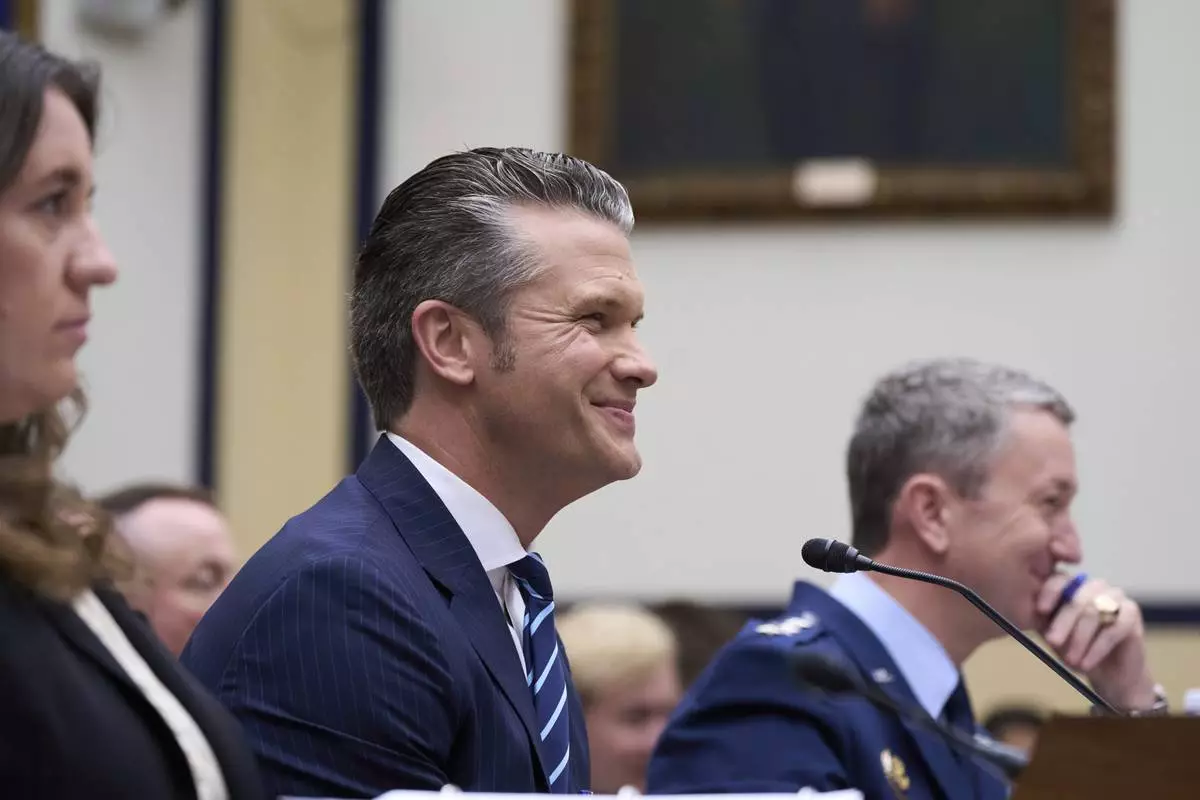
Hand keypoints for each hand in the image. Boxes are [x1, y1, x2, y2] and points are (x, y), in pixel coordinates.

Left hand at [1035, 574, 1157, 709]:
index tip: (1040, 610)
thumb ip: (1045, 622)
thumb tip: (1027, 612)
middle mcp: (1094, 587)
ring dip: (1080, 638)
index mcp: (1073, 588)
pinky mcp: (1132, 613)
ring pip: (1095, 611)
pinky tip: (1087, 663)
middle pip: (1077, 597)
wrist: (1110, 675)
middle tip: (1053, 642)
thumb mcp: (1055, 636)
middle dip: (1063, 622)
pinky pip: (1114, 627)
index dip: (1050, 592)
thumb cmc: (1078, 651)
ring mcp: (1116, 597)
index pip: (1060, 580)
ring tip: (1071, 660)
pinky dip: (1097, 648)